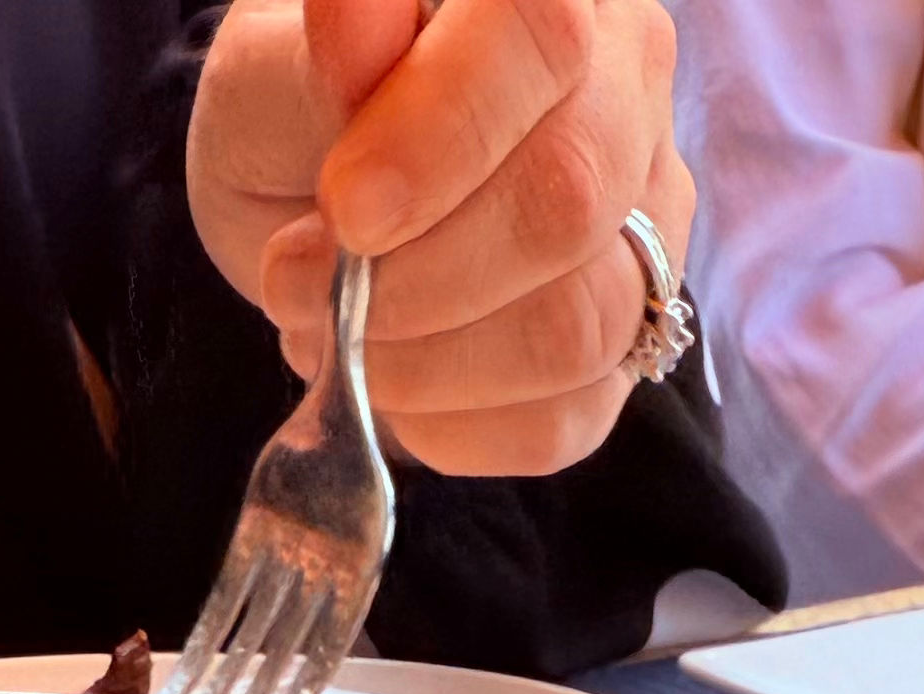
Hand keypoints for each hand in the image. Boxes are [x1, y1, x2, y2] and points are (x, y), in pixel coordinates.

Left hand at [188, 0, 692, 477]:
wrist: (331, 205)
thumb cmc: (305, 113)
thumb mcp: (273, 67)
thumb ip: (319, 52)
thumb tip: (355, 23)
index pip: (542, 37)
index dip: (443, 135)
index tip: (347, 209)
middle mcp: (630, 91)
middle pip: (571, 200)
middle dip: (421, 275)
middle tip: (308, 284)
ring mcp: (650, 225)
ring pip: (582, 326)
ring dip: (431, 362)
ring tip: (339, 335)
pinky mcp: (631, 344)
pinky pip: (564, 419)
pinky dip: (452, 424)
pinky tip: (394, 384)